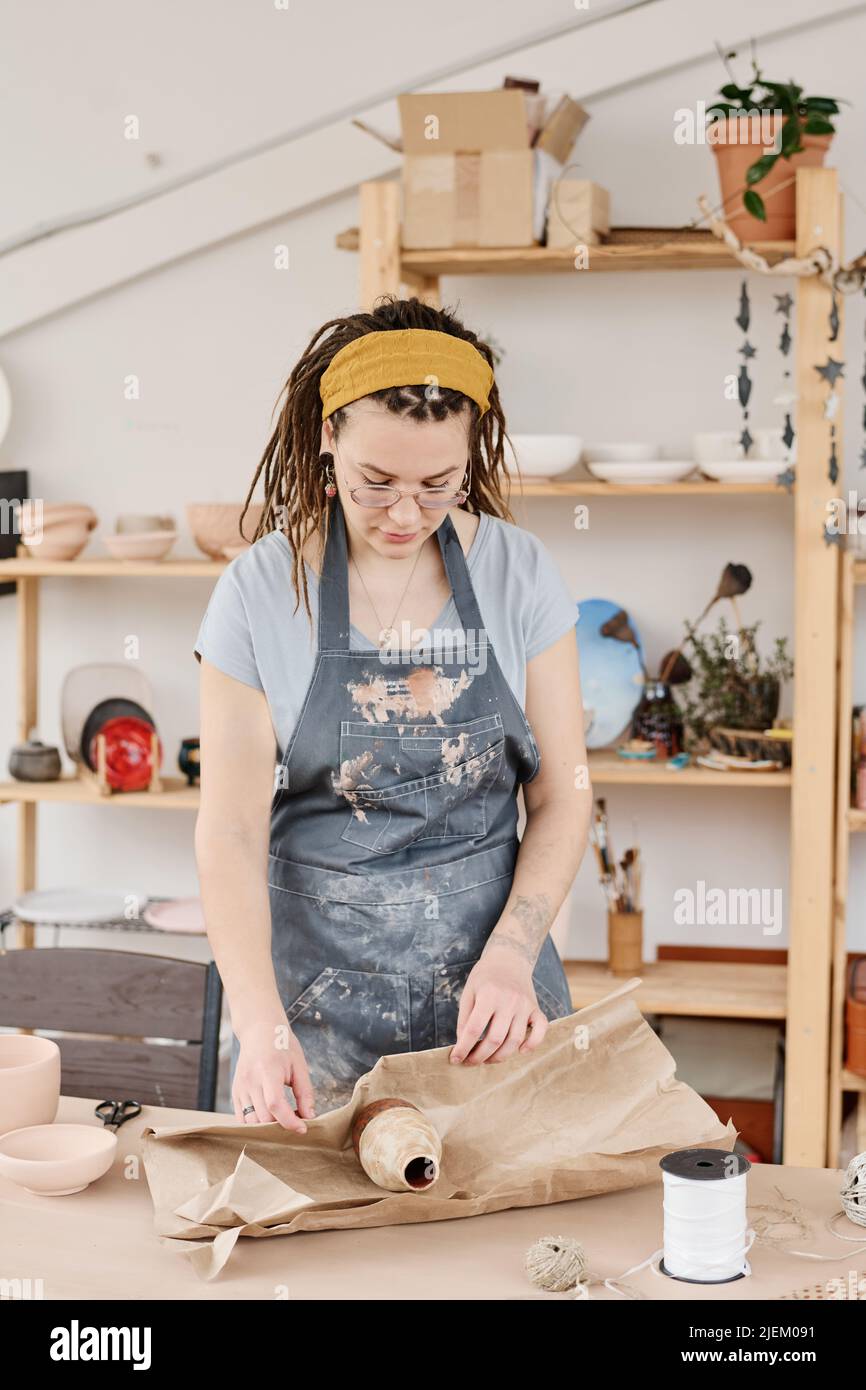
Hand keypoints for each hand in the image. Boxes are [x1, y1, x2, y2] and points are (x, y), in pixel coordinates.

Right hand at [232, 1015, 315, 1130]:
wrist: (259, 1030)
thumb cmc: (282, 1045)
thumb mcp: (299, 1065)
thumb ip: (305, 1093)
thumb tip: (310, 1117)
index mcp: (268, 1070)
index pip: (275, 1104)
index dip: (289, 1121)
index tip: (303, 1128)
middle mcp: (250, 1080)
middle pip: (263, 1117)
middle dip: (281, 1126)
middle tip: (297, 1121)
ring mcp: (240, 1087)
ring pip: (251, 1121)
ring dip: (267, 1127)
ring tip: (283, 1118)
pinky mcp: (235, 1092)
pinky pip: (242, 1118)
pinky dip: (255, 1124)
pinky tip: (269, 1117)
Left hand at [449, 948, 547, 1065]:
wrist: (508, 959)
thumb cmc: (485, 977)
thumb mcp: (469, 993)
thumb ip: (465, 1019)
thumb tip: (463, 1046)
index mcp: (489, 995)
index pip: (474, 1029)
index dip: (463, 1048)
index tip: (455, 1059)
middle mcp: (509, 1000)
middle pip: (495, 1039)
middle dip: (480, 1056)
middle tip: (471, 1062)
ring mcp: (525, 1005)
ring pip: (515, 1040)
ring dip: (500, 1056)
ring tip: (488, 1060)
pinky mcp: (536, 1008)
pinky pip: (540, 1030)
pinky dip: (532, 1044)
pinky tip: (520, 1051)